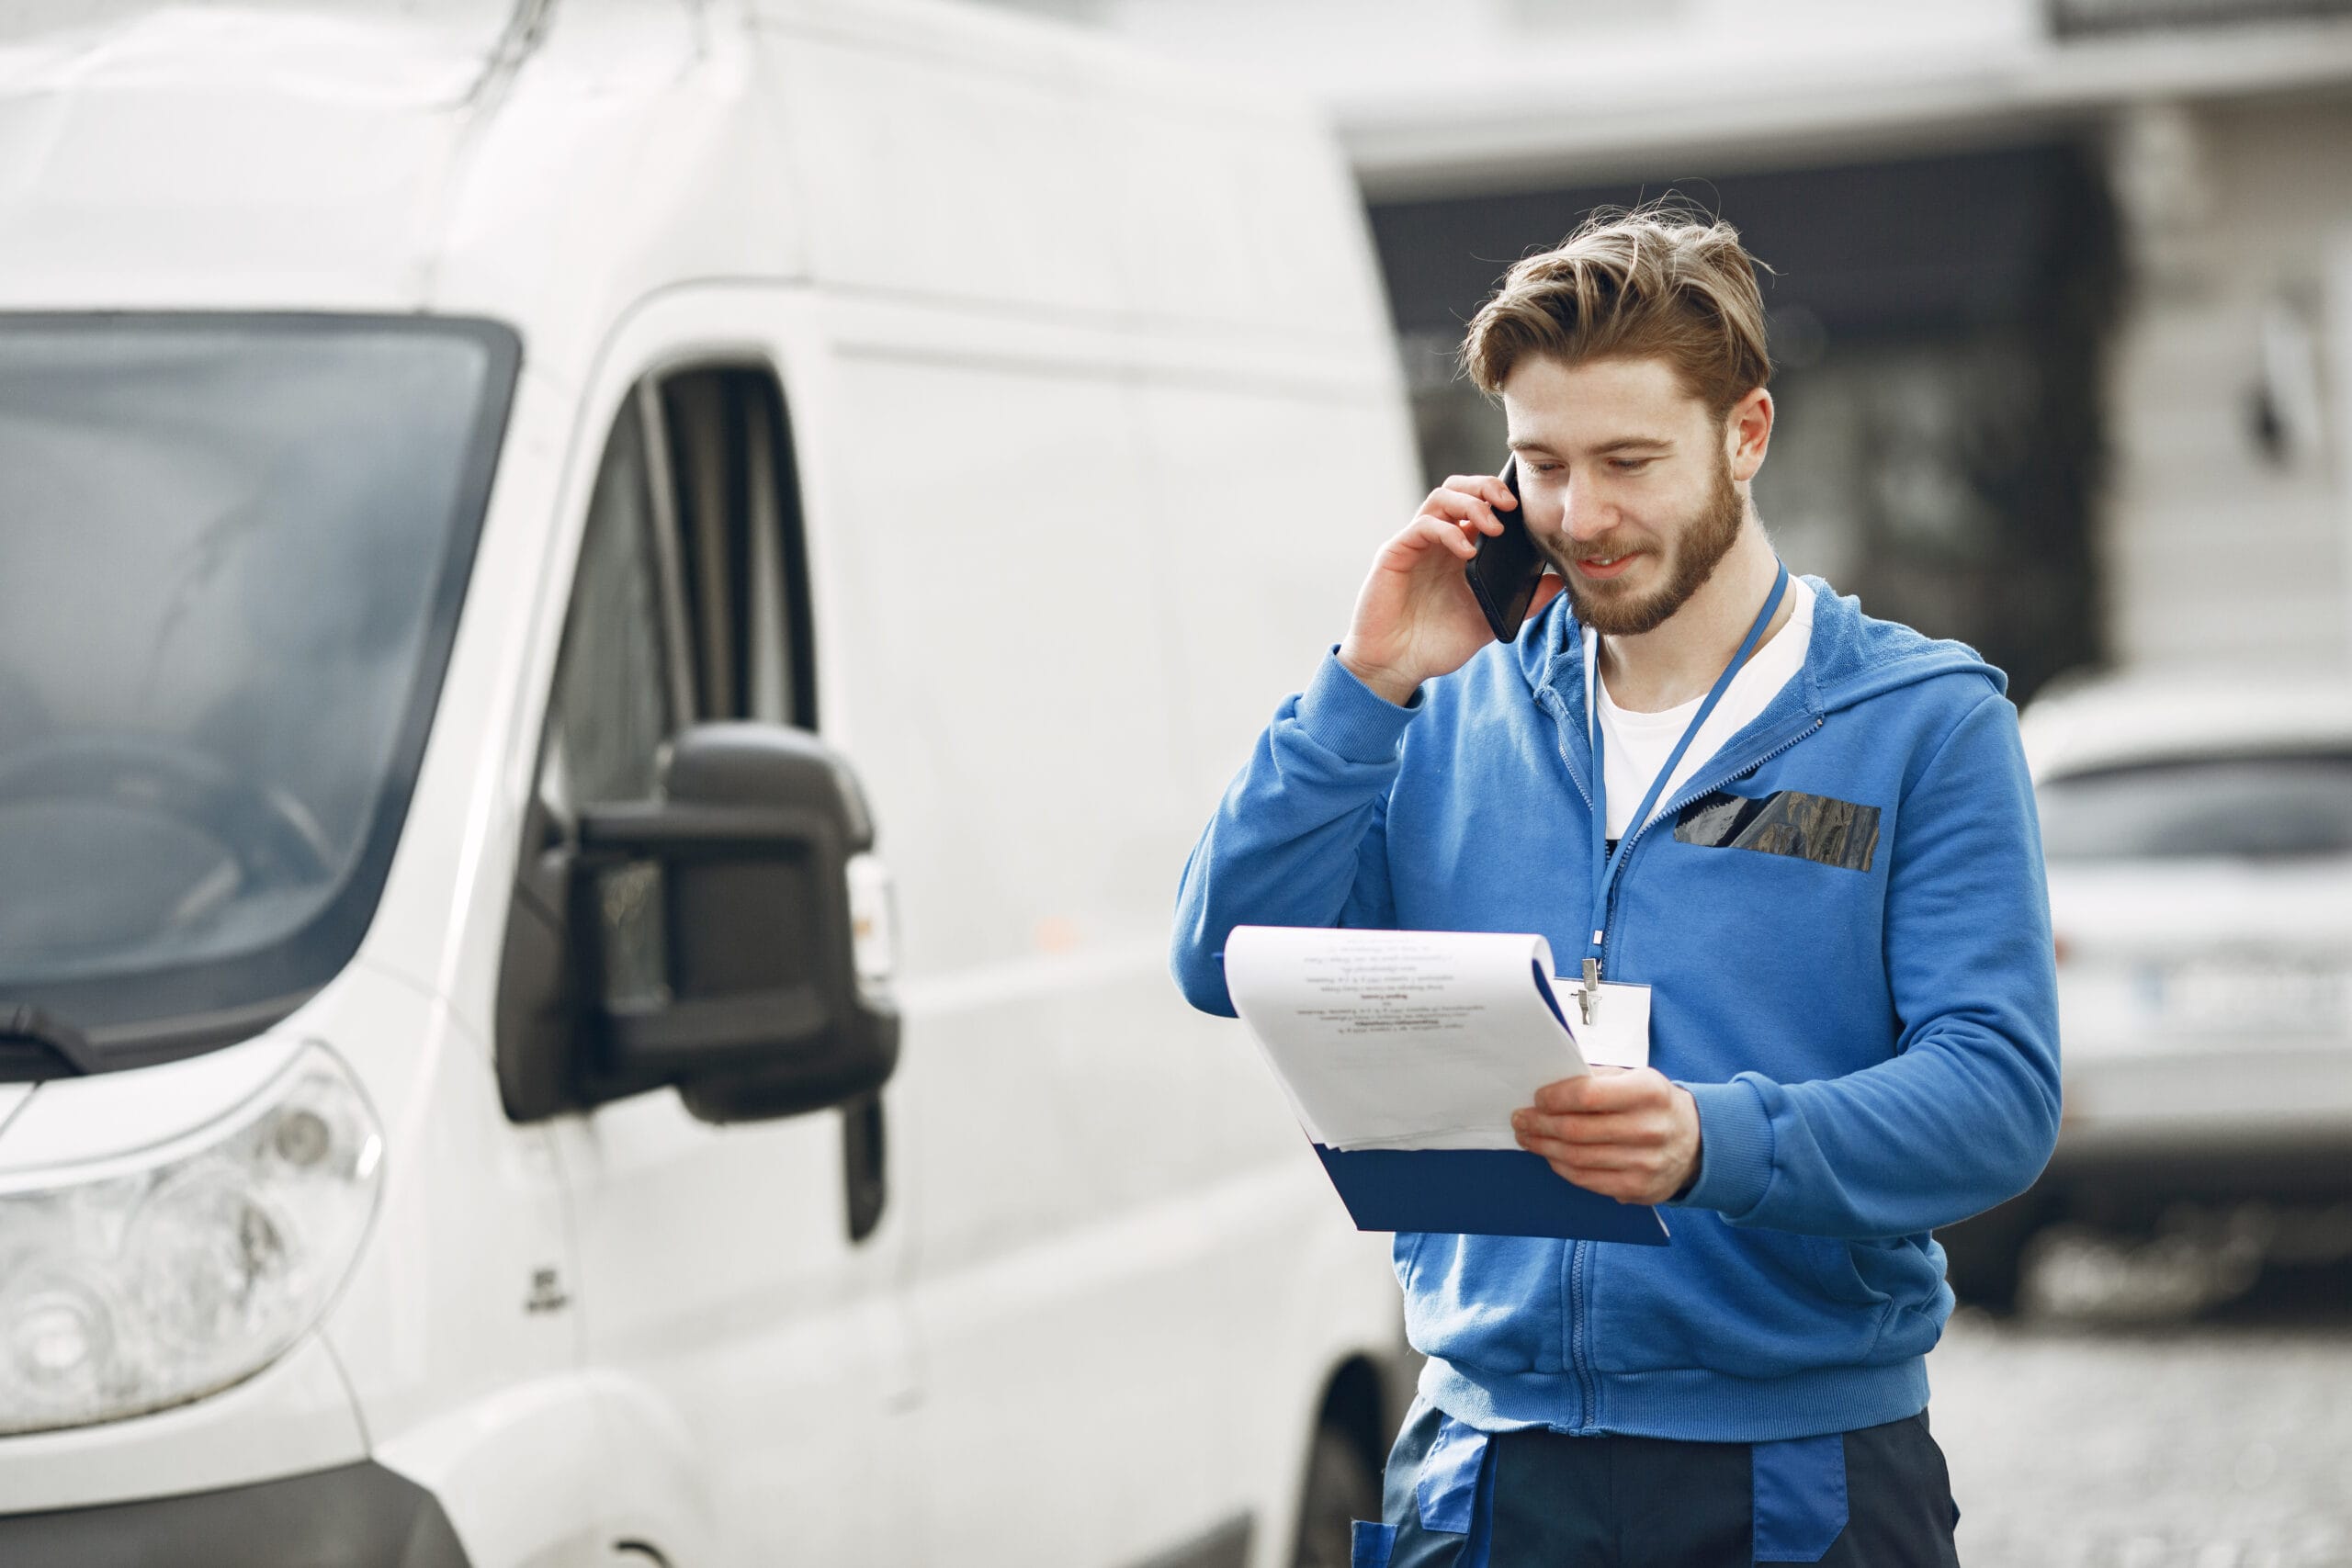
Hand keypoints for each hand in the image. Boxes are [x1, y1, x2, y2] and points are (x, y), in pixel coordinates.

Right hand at [1335, 475, 1564, 705]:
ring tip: (1494, 527)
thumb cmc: (1435, 645)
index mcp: (1458, 549)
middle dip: (1487, 487)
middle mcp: (1436, 540)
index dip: (1500, 495)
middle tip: (1511, 505)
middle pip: (1458, 488)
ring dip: (1471, 503)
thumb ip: (1522, 603)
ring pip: (1440, 498)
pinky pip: (1422, 526)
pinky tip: (1468, 552)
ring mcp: (1415, 545)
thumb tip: (1558, 582)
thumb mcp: (1489, 622)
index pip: (1478, 503)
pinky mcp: (1395, 554)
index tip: (1526, 507)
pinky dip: (1448, 531)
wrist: (1396, 668)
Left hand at [1511, 1068, 1701, 1205]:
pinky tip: (1551, 1157)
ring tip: (1528, 1137)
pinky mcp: (1639, 1188)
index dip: (1556, 1098)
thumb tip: (1551, 1081)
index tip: (1537, 1098)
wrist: (1695, 1141)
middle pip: (1578, 1130)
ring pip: (1578, 1158)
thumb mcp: (1635, 1078)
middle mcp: (1649, 1128)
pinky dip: (1563, 1168)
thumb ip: (1597, 1078)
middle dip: (1541, 1124)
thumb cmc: (1654, 1104)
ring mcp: (1646, 1162)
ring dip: (1545, 1148)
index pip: (1589, 1094)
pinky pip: (1588, 1181)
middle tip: (1521, 1119)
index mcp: (1648, 1092)